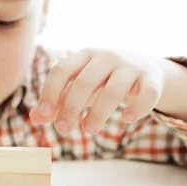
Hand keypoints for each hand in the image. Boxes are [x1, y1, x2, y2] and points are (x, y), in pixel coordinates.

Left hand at [30, 48, 166, 134]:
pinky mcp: (152, 79)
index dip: (50, 92)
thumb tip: (34, 118)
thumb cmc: (104, 80)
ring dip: (99, 113)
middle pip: (85, 82)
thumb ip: (57, 101)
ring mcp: (131, 67)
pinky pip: (147, 94)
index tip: (44, 115)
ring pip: (114, 90)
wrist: (146, 70)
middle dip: (71, 107)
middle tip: (63, 129)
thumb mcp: (80, 87)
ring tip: (89, 130)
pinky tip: (126, 119)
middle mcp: (107, 57)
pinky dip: (137, 108)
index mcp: (85, 55)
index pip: (62, 70)